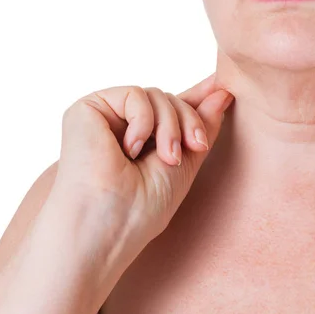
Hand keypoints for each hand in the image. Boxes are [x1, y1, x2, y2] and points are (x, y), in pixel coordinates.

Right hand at [52, 74, 233, 247]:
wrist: (109, 225)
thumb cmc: (143, 208)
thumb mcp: (187, 163)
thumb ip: (203, 126)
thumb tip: (223, 92)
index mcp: (146, 142)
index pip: (175, 109)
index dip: (201, 96)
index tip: (226, 89)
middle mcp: (125, 128)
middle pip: (171, 100)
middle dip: (191, 121)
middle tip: (197, 147)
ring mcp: (107, 119)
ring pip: (158, 95)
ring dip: (171, 126)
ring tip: (167, 158)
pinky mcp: (88, 110)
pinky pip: (134, 94)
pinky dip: (144, 120)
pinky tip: (130, 149)